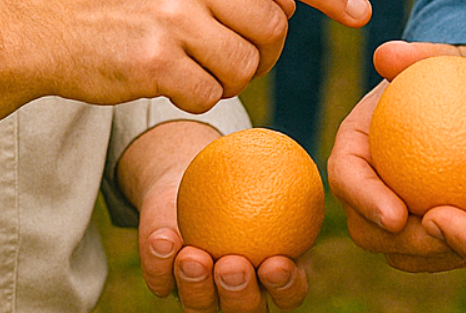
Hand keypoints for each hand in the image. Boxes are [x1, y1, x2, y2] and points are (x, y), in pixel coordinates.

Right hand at [23, 0, 370, 113]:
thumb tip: (288, 5)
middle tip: (232, 57)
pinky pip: (210, 94)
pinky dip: (199, 98)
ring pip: (246, 65)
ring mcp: (171, 15)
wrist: (47, 29)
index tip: (361, 12)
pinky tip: (170, 82)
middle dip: (264, 52)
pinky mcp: (153, 60)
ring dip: (230, 79)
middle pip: (272, 26)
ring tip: (193, 65)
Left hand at [131, 129, 311, 312]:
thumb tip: (305, 165)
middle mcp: (240, 294)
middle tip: (232, 264)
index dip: (287, 286)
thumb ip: (285, 176)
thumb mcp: (268, 172)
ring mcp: (202, 294)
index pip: (290, 292)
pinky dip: (160, 261)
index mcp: (276, 276)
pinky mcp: (166, 282)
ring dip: (196, 285)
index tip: (278, 262)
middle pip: (245, 309)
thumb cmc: (248, 176)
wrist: (198, 180)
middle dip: (239, 294)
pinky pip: (161, 279)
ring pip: (200, 305)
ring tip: (192, 257)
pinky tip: (163, 240)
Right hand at [328, 41, 465, 274]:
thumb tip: (388, 55)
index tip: (398, 214)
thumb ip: (416, 56)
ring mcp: (398, 216)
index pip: (346, 179)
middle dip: (407, 243)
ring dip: (449, 249)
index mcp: (354, 150)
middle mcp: (368, 190)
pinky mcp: (432, 230)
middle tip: (452, 232)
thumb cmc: (448, 77)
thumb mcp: (439, 60)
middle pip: (369, 232)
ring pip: (410, 253)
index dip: (364, 201)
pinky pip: (448, 249)